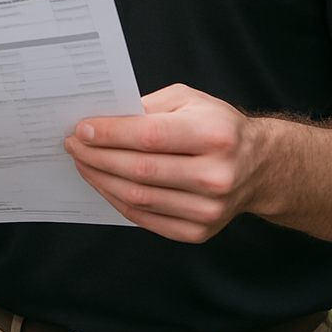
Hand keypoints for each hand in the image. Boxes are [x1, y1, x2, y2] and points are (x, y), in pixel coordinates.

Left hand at [63, 83, 263, 242]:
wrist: (257, 166)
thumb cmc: (217, 126)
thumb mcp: (188, 100)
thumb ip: (147, 107)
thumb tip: (102, 118)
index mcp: (213, 135)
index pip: (149, 136)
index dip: (110, 134)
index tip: (82, 129)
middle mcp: (214, 175)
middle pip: (140, 170)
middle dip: (97, 156)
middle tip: (74, 145)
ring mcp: (208, 209)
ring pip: (139, 197)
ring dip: (101, 179)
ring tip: (82, 162)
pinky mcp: (199, 231)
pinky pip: (146, 218)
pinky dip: (117, 200)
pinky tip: (103, 183)